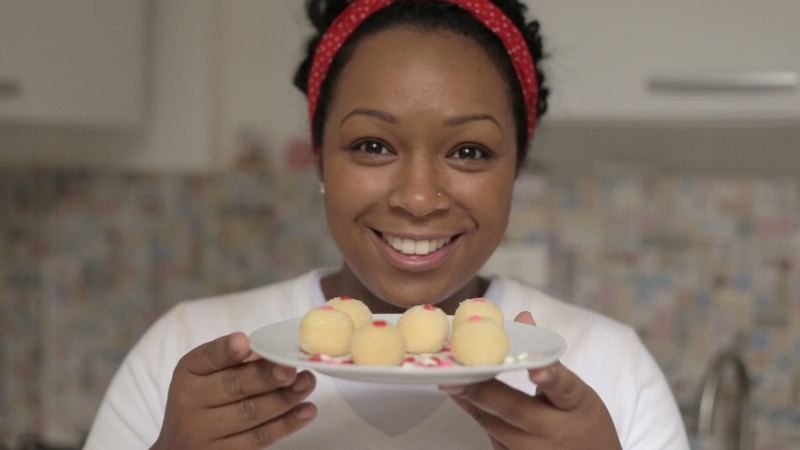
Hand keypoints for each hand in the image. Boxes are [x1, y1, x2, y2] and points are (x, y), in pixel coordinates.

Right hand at [151, 332, 316, 449]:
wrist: (181, 446)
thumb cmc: (202, 399)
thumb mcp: (206, 373)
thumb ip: (234, 360)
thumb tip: (270, 351)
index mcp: (188, 373)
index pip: (208, 358)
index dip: (226, 351)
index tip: (244, 342)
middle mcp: (190, 403)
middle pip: (233, 387)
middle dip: (266, 376)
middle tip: (292, 368)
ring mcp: (205, 433)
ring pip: (250, 413)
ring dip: (284, 398)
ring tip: (307, 383)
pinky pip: (259, 438)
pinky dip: (286, 424)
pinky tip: (306, 410)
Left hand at [439, 312, 620, 449]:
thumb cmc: (580, 422)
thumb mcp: (574, 391)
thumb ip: (546, 358)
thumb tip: (523, 317)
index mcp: (575, 405)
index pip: (564, 388)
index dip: (551, 377)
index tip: (536, 368)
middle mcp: (553, 431)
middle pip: (514, 409)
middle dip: (481, 391)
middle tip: (455, 374)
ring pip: (493, 424)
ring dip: (469, 399)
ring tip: (449, 379)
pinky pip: (490, 435)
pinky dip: (475, 412)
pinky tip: (460, 394)